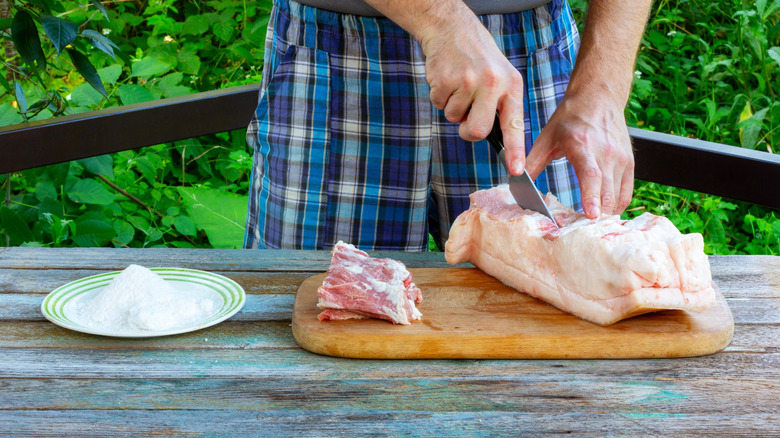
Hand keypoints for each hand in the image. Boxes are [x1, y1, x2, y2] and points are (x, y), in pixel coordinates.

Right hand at [419, 15, 526, 174]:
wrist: (452, 28)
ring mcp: (467, 82)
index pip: (514, 124)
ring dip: (451, 106)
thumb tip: (493, 138)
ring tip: (458, 84)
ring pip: (453, 118)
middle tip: (465, 116)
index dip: (515, 150)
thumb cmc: (478, 57)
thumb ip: (499, 105)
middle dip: (466, 130)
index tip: (515, 170)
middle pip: (476, 131)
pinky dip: (438, 95)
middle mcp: (492, 84)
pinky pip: (438, 104)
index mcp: (510, 85)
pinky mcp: (445, 80)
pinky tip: (446, 77)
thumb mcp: (500, 75)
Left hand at [525, 91, 634, 218]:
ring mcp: (621, 158)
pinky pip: (626, 193)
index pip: (591, 174)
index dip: (591, 196)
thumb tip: (516, 182)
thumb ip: (532, 161)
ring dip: (605, 214)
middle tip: (582, 233)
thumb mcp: (546, 136)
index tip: (590, 215)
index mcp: (583, 144)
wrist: (599, 97)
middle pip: (607, 191)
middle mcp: (606, 152)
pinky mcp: (630, 163)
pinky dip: (615, 206)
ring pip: (618, 196)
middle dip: (597, 215)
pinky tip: (602, 214)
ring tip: (590, 228)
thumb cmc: (570, 118)